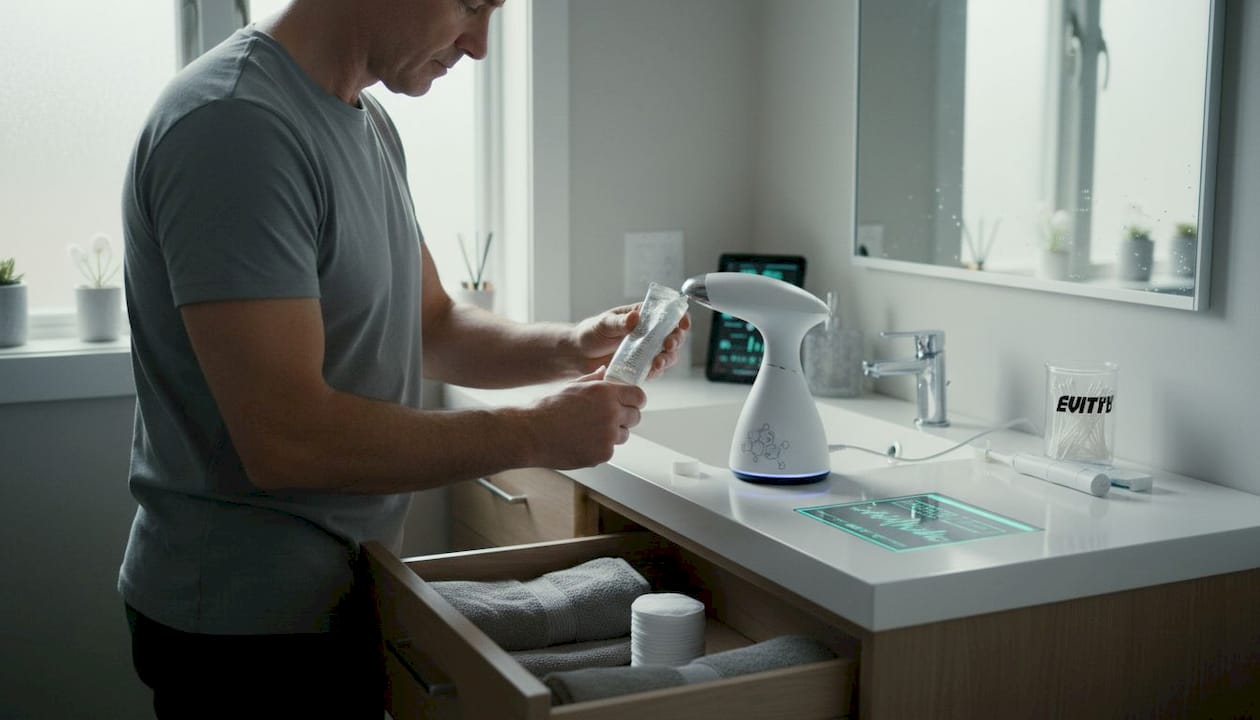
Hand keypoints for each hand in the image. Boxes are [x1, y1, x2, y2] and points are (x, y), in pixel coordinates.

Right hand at [526, 367, 645, 468]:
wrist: (530, 434)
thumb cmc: (546, 409)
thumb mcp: (571, 385)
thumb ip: (593, 380)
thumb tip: (604, 372)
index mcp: (606, 392)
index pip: (638, 396)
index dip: (634, 400)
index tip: (630, 403)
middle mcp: (611, 412)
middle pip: (635, 416)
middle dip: (625, 417)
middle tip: (607, 419)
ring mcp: (608, 435)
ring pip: (623, 435)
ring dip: (613, 434)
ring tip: (588, 431)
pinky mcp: (602, 454)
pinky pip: (609, 450)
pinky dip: (599, 448)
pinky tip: (581, 442)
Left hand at [571, 304, 691, 380]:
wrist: (577, 355)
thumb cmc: (590, 333)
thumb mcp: (603, 323)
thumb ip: (619, 322)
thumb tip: (634, 318)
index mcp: (642, 316)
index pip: (668, 314)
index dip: (680, 318)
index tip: (682, 324)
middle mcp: (648, 334)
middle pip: (673, 336)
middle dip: (675, 341)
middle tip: (669, 344)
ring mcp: (645, 352)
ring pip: (667, 355)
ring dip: (668, 358)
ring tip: (659, 362)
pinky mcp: (640, 367)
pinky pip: (654, 371)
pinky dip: (656, 372)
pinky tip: (650, 371)